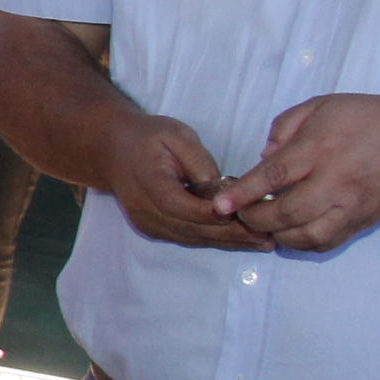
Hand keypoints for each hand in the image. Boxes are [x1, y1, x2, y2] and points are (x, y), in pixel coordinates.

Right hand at [103, 113, 270, 250]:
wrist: (114, 151)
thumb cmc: (149, 138)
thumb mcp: (177, 136)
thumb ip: (200, 161)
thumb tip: (224, 189)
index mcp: (147, 181)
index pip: (177, 204)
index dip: (208, 213)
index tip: (242, 214)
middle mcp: (143, 209)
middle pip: (189, 228)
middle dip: (229, 234)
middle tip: (265, 237)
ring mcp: (147, 223)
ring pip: (191, 238)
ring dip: (227, 242)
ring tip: (261, 243)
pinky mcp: (154, 230)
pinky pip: (187, 239)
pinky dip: (215, 240)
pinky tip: (240, 240)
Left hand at [206, 91, 379, 251]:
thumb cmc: (369, 118)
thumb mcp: (322, 106)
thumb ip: (284, 127)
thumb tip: (264, 155)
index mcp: (320, 150)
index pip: (273, 176)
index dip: (243, 193)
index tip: (220, 204)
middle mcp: (336, 183)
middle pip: (286, 213)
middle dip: (254, 218)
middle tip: (239, 213)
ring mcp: (351, 206)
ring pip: (306, 236)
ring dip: (276, 235)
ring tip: (263, 224)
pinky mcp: (363, 221)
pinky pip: (327, 242)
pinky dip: (302, 243)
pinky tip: (289, 232)